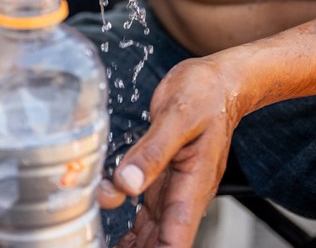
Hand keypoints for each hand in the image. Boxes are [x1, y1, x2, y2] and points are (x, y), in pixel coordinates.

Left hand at [101, 57, 244, 247]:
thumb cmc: (206, 95)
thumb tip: (126, 183)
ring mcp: (173, 191)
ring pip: (152, 235)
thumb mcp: (178, 116)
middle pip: (161, 243)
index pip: (176, 240)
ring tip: (98, 245)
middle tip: (97, 246)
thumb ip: (152, 151)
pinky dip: (130, 232)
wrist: (219, 83)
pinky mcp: (162, 181)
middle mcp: (184, 195)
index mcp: (193, 185)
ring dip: (131, 246)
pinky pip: (146, 218)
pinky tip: (114, 240)